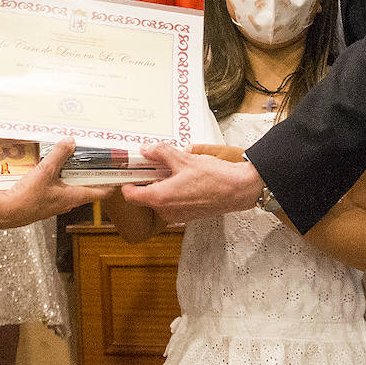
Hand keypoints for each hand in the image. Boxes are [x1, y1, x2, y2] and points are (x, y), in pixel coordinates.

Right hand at [0, 138, 111, 227]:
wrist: (5, 212)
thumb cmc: (26, 198)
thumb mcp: (44, 172)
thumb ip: (58, 155)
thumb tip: (70, 142)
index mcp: (73, 197)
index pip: (101, 192)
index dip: (111, 183)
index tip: (120, 174)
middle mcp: (67, 202)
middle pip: (86, 187)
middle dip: (91, 173)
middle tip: (97, 159)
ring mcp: (55, 202)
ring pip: (71, 186)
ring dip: (73, 174)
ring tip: (73, 158)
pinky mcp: (44, 201)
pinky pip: (57, 187)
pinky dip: (59, 177)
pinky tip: (50, 167)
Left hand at [120, 142, 261, 222]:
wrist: (239, 190)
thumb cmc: (214, 177)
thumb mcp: (184, 159)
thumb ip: (162, 152)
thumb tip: (147, 149)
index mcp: (160, 198)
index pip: (130, 195)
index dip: (126, 182)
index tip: (129, 171)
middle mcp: (166, 211)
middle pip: (145, 196)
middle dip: (148, 180)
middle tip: (153, 163)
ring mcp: (178, 215)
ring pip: (160, 199)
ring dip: (162, 185)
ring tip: (173, 168)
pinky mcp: (188, 215)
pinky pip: (173, 203)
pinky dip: (173, 191)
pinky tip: (184, 177)